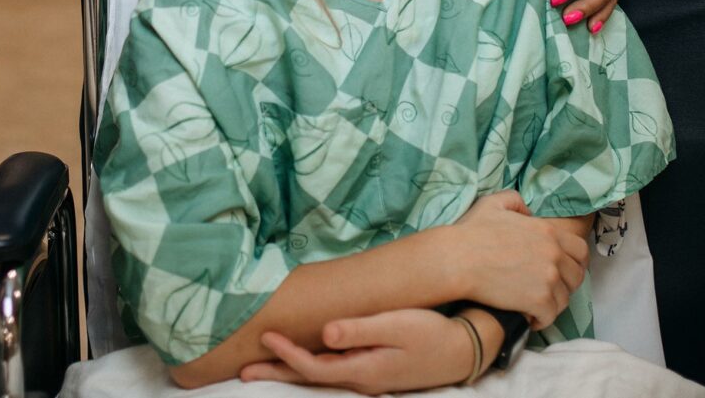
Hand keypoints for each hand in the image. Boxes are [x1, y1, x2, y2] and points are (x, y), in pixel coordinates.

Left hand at [240, 308, 495, 393]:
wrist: (461, 349)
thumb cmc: (430, 333)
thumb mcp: (396, 326)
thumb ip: (360, 330)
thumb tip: (326, 334)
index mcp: (363, 370)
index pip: (314, 367)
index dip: (287, 354)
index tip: (264, 336)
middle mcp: (360, 378)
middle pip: (310, 378)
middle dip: (277, 372)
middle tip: (242, 371)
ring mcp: (366, 377)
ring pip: (319, 376)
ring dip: (290, 370)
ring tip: (262, 366)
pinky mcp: (372, 370)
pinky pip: (332, 371)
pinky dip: (310, 366)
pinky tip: (303, 360)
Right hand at [454, 192, 587, 326]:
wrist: (458, 259)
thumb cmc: (472, 231)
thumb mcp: (494, 203)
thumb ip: (516, 201)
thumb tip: (528, 213)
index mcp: (548, 231)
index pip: (581, 250)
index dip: (575, 262)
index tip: (563, 269)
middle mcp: (554, 254)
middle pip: (577, 276)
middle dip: (565, 284)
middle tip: (547, 289)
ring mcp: (549, 279)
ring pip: (565, 299)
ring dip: (552, 303)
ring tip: (535, 304)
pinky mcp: (539, 301)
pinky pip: (550, 316)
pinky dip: (541, 319)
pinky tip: (528, 316)